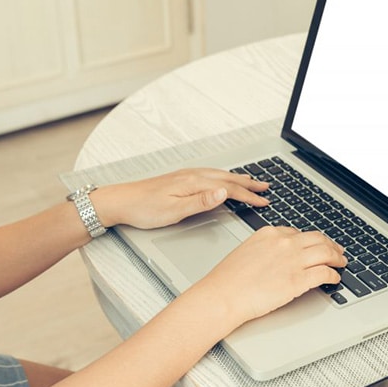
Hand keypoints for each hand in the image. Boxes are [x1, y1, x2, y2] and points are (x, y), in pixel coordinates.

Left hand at [93, 168, 268, 228]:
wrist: (120, 201)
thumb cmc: (144, 209)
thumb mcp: (174, 211)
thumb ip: (201, 202)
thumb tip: (223, 193)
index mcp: (194, 183)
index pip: (229, 189)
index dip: (248, 196)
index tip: (263, 201)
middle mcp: (192, 176)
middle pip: (227, 179)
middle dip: (249, 184)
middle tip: (267, 188)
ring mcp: (186, 176)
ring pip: (220, 175)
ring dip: (238, 179)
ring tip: (251, 182)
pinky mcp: (180, 179)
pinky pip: (210, 175)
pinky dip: (224, 178)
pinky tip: (223, 180)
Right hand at [191, 227, 346, 326]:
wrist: (223, 295)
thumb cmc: (228, 280)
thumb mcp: (246, 252)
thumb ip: (265, 250)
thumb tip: (276, 257)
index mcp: (270, 234)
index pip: (298, 233)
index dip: (311, 240)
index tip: (315, 245)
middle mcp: (285, 243)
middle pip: (317, 239)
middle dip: (330, 245)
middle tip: (337, 251)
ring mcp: (294, 260)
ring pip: (327, 253)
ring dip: (337, 258)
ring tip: (341, 262)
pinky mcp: (300, 280)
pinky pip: (325, 273)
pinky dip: (334, 275)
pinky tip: (334, 278)